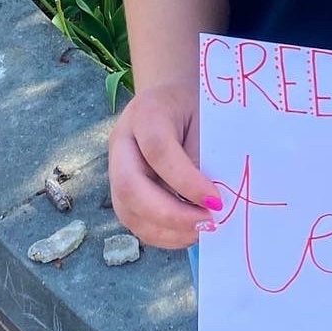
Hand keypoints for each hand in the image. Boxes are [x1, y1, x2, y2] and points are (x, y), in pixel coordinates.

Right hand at [108, 80, 223, 248]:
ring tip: (202, 231)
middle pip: (130, 187)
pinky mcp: (120, 190)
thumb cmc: (193, 105)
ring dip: (167, 231)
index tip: (216, 201)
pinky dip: (162, 235)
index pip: (158, 151)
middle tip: (208, 223)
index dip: (186, 181)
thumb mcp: (205, 118)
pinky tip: (188, 232)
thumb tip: (211, 202)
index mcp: (145, 113)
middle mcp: (122, 141)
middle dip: (171, 215)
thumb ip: (204, 155)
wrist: (170, 96)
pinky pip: (134, 221)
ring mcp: (115, 167)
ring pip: (128, 211)